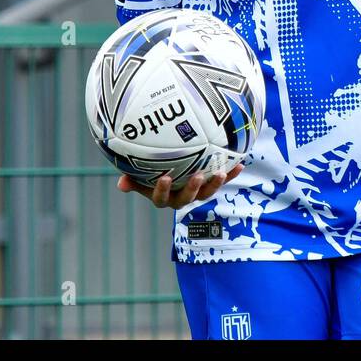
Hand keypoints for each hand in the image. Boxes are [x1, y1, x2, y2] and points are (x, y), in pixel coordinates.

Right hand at [117, 163, 243, 209]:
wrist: (172, 171)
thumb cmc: (151, 172)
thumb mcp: (139, 176)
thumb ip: (131, 179)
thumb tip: (119, 185)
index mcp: (164, 197)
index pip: (161, 198)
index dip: (163, 190)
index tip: (165, 177)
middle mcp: (181, 198)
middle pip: (187, 198)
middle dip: (193, 188)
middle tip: (197, 175)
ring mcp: (197, 192)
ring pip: (206, 192)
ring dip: (215, 183)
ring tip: (221, 172)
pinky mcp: (210, 184)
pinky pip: (221, 180)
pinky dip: (231, 173)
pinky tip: (240, 163)